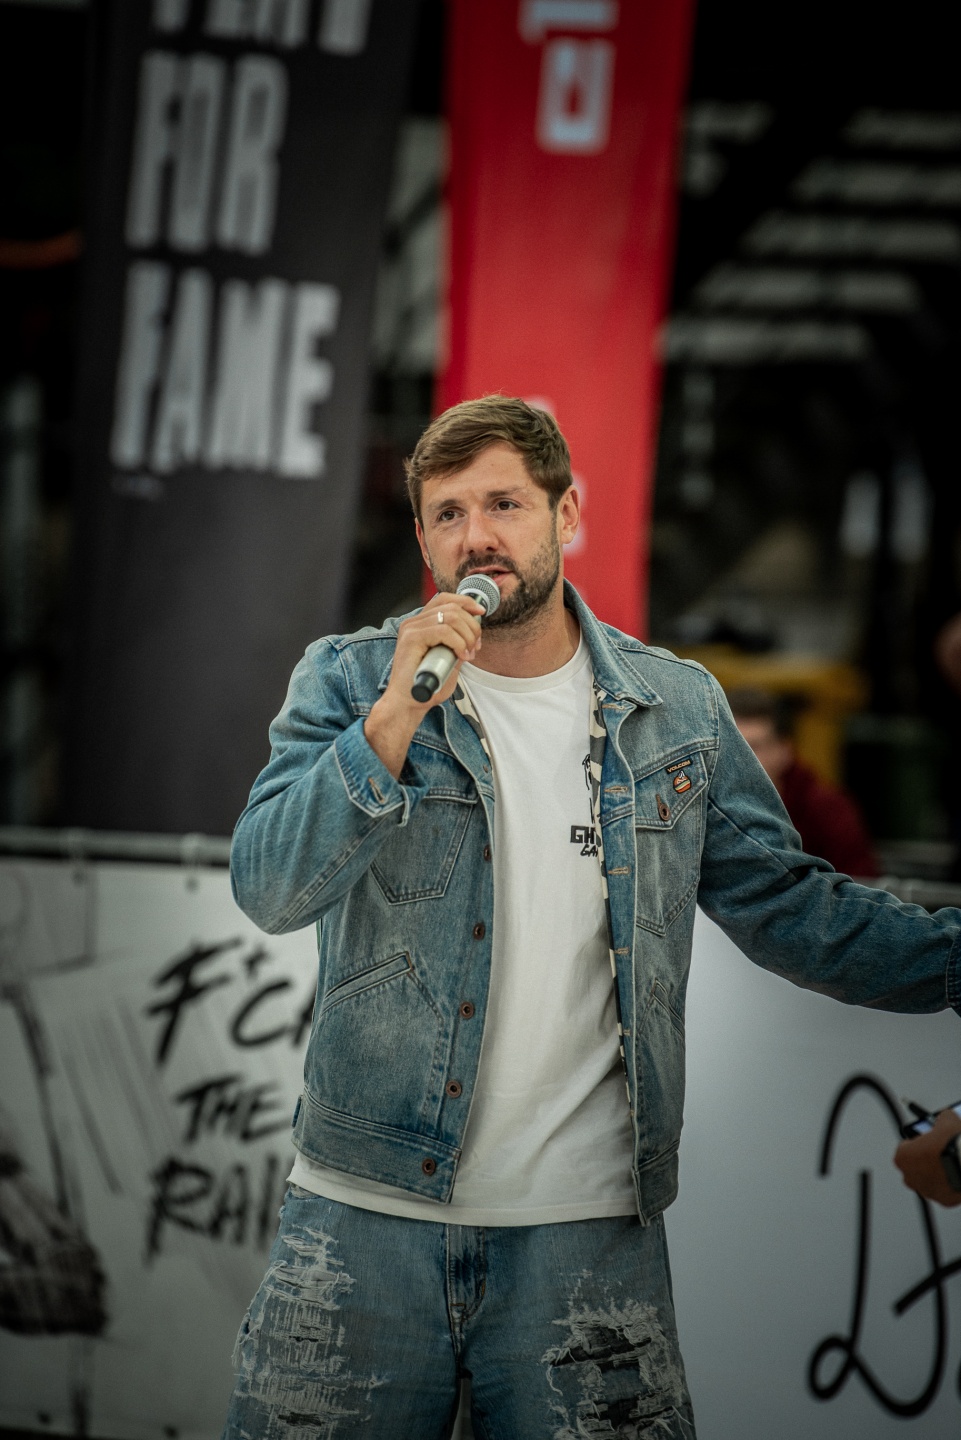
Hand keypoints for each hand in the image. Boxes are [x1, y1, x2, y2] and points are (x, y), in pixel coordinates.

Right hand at [363, 593, 484, 777]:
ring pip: (451, 617)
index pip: (445, 599)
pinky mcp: (411, 638)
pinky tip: (461, 656)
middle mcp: (414, 622)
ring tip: (468, 653)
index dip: (466, 602)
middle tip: (475, 646)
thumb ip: (457, 643)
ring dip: (467, 635)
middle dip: (472, 625)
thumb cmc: (427, 685)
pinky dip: (459, 643)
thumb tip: (474, 631)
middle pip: (452, 607)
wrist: (409, 703)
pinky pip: (444, 631)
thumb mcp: (448, 659)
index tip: (481, 613)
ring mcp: (411, 629)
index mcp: (421, 623)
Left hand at [894, 1107, 960, 1207]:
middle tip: (939, 1151)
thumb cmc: (952, 1144)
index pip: (905, 1147)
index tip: (928, 1140)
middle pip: (915, 1166)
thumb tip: (945, 1117)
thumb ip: (941, 1119)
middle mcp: (910, 1176)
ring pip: (928, 1180)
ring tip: (950, 1162)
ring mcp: (926, 1190)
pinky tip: (957, 1174)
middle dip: (925, 1160)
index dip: (918, 1143)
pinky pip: (944, 1191)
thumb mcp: (946, 1120)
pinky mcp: (943, 1200)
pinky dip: (949, 1184)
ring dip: (936, 1173)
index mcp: (902, 1157)